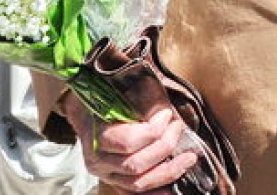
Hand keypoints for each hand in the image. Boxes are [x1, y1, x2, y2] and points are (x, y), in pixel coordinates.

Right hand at [66, 97, 197, 193]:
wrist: (87, 111)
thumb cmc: (109, 98)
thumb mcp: (123, 91)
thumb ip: (143, 100)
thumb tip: (165, 109)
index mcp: (97, 136)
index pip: (128, 141)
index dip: (154, 130)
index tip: (168, 115)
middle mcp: (98, 161)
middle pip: (136, 165)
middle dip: (165, 148)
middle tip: (178, 128)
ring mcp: (106, 175)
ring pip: (138, 183)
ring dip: (168, 172)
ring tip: (189, 158)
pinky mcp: (115, 182)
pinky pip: (134, 193)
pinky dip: (156, 192)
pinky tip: (172, 190)